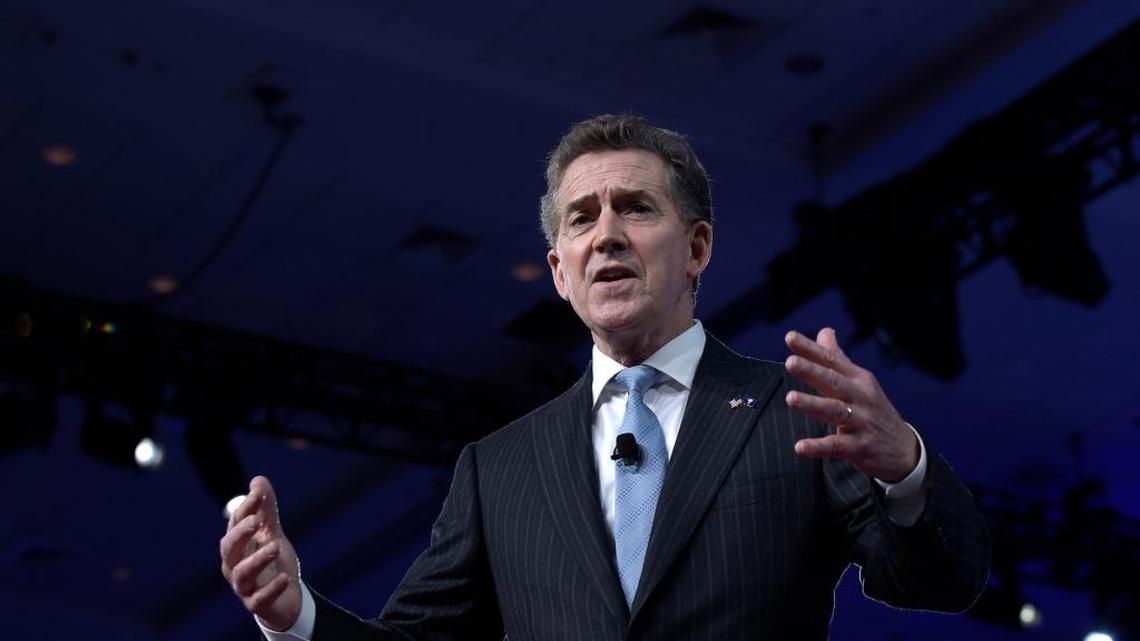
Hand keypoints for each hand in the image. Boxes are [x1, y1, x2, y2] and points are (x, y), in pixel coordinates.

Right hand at [219, 476, 301, 631]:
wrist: (284, 597)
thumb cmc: (272, 561)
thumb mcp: (271, 533)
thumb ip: (265, 510)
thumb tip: (257, 480)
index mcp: (237, 546)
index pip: (235, 524)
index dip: (245, 508)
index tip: (257, 493)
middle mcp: (235, 566)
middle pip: (229, 549)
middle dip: (240, 534)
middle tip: (256, 521)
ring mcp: (244, 587)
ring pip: (242, 573)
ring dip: (257, 559)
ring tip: (275, 546)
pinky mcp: (256, 604)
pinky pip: (259, 599)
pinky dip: (270, 588)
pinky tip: (284, 578)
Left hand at [783, 328, 917, 481]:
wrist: (904, 449)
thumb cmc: (874, 410)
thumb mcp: (860, 382)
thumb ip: (838, 358)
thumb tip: (824, 331)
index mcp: (857, 379)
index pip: (831, 360)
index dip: (811, 348)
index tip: (790, 337)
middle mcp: (860, 397)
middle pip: (833, 381)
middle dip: (812, 371)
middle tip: (790, 362)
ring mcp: (861, 422)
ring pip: (835, 411)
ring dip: (813, 404)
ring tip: (790, 398)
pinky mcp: (859, 447)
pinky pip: (837, 446)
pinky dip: (818, 446)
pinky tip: (800, 447)